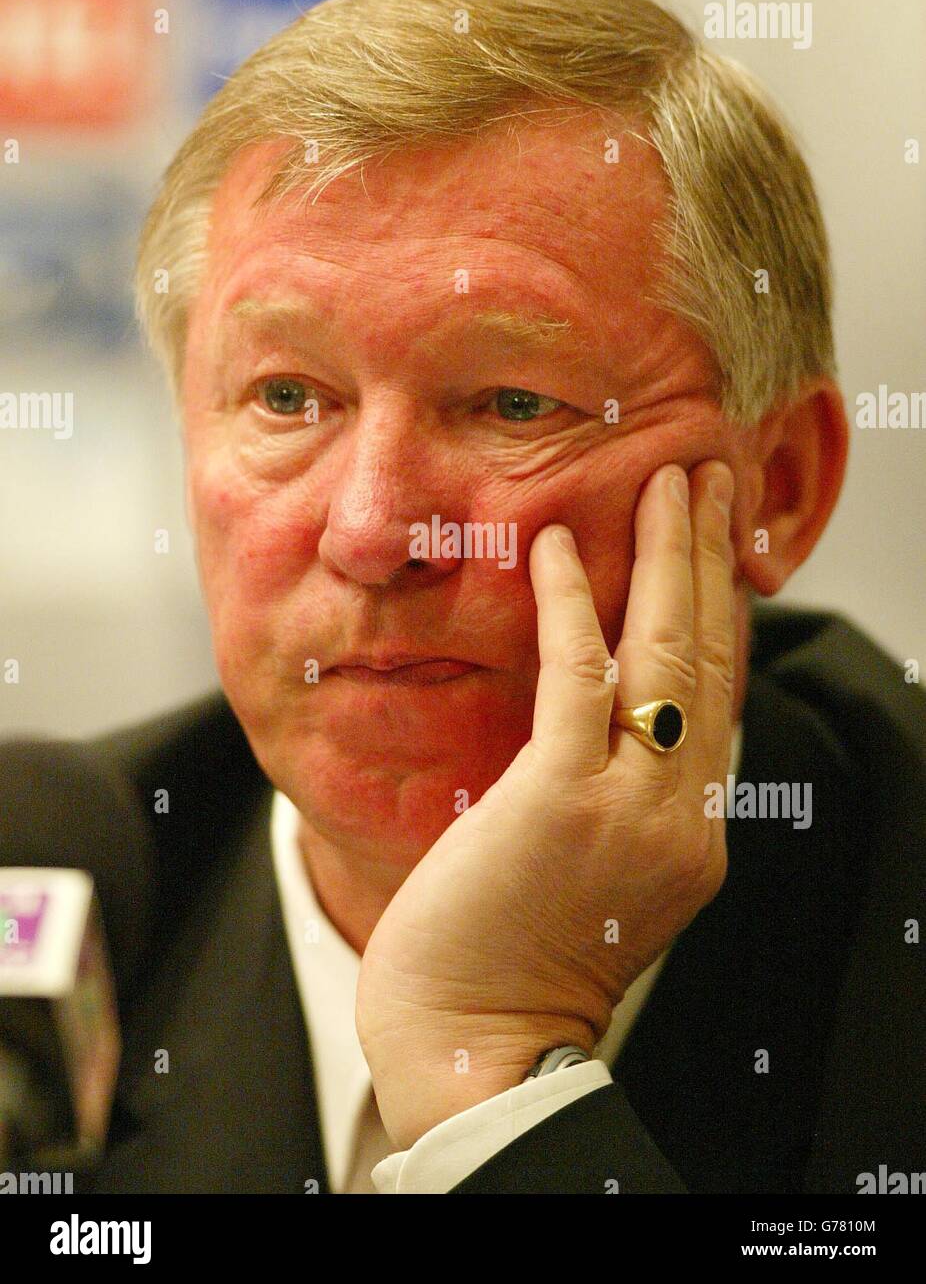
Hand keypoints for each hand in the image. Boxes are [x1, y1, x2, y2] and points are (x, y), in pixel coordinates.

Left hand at [356, 460, 736, 1149]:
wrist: (475, 1046)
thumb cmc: (511, 965)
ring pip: (668, 655)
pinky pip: (579, 675)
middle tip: (712, 480)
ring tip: (674, 481)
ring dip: (672, 557)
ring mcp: (632, 808)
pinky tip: (563, 543)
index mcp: (692, 834)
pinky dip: (575, 602)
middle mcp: (682, 816)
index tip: (715, 550)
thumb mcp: (594, 879)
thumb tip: (595, 723)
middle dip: (713, 562)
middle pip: (712, 662)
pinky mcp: (563, 798)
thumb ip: (616, 804)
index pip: (717, 702)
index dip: (720, 615)